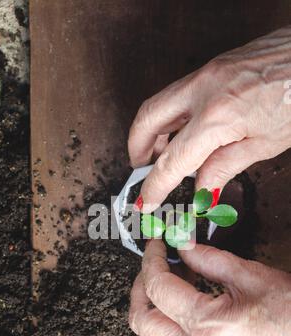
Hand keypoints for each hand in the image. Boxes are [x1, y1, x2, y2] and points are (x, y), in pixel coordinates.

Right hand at [128, 27, 290, 212]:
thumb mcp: (266, 144)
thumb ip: (225, 167)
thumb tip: (202, 190)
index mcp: (217, 116)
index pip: (173, 160)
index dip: (154, 186)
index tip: (145, 201)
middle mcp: (203, 89)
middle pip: (146, 120)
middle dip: (136, 149)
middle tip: (140, 170)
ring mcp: (205, 73)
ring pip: (158, 103)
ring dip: (151, 131)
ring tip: (162, 155)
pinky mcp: (211, 67)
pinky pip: (177, 94)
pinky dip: (170, 116)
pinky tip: (182, 132)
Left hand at [129, 240, 290, 335]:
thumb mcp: (251, 276)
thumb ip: (209, 258)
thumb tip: (183, 245)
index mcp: (206, 327)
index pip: (158, 289)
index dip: (152, 259)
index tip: (157, 242)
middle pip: (142, 321)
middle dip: (139, 287)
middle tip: (153, 262)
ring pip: (156, 332)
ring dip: (155, 300)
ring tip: (175, 271)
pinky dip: (172, 312)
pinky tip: (190, 289)